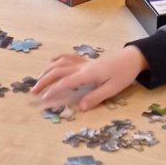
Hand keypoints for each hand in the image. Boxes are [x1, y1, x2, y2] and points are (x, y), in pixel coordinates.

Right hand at [31, 47, 145, 110]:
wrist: (132, 57)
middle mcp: (82, 66)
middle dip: (44, 81)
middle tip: (33, 92)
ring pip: (60, 63)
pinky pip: (68, 57)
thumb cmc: (124, 74)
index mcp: (87, 74)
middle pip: (57, 72)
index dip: (53, 91)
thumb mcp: (112, 88)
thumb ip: (95, 97)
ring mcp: (83, 61)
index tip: (43, 99)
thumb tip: (80, 107)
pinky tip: (51, 61)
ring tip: (38, 80)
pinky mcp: (86, 60)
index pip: (65, 82)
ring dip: (47, 71)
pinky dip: (58, 59)